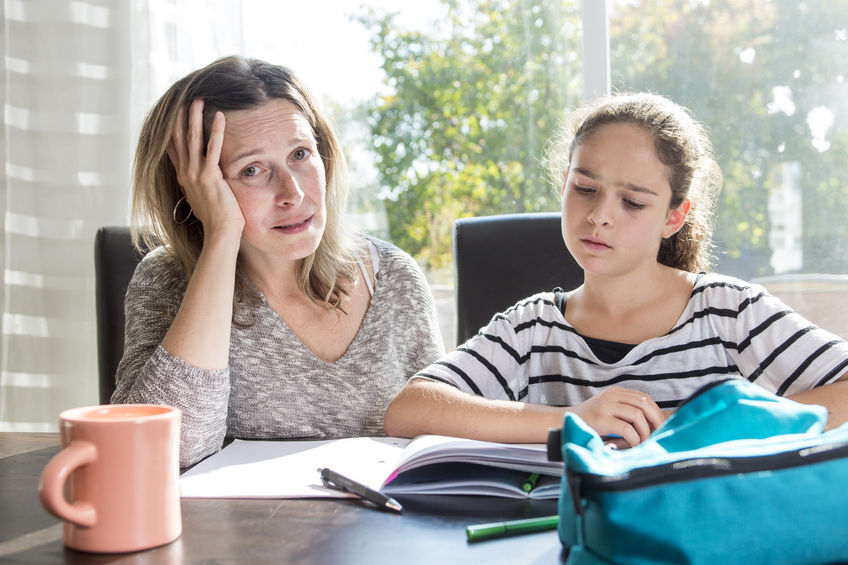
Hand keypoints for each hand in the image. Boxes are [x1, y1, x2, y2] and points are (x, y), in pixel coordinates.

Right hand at [166, 98, 244, 236]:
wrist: (220, 232)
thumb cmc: (215, 218)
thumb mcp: (201, 197)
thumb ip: (196, 184)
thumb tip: (194, 179)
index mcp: (183, 177)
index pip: (173, 147)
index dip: (172, 128)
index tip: (174, 112)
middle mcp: (185, 173)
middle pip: (179, 138)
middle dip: (181, 117)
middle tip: (185, 98)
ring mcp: (196, 174)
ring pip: (192, 139)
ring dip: (195, 117)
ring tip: (199, 100)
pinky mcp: (210, 177)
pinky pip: (213, 149)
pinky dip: (216, 131)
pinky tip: (220, 117)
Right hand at [569, 387, 666, 446]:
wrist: (564, 423)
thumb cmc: (589, 421)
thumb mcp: (608, 410)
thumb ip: (625, 411)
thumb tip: (652, 424)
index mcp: (616, 392)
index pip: (644, 398)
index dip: (656, 412)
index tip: (660, 427)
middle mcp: (612, 396)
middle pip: (644, 403)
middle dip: (656, 420)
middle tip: (658, 434)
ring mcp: (606, 406)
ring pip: (637, 415)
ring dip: (644, 431)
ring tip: (642, 441)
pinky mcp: (601, 419)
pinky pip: (626, 428)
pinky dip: (634, 438)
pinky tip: (632, 444)